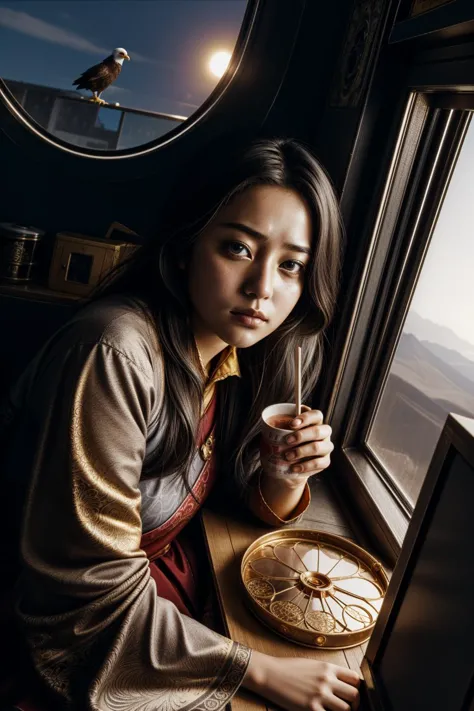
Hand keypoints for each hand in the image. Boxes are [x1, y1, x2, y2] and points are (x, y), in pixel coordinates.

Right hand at [243, 650, 359, 710]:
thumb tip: (340, 684)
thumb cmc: (289, 669)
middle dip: (354, 704)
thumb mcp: (312, 665)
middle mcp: (326, 680)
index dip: (357, 689)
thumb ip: (327, 673)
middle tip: (349, 708)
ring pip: (345, 709)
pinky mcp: (311, 708)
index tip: (353, 695)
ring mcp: (319, 695)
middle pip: (354, 695)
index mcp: (328, 667)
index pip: (355, 678)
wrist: (270, 674)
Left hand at [282, 409, 333, 478]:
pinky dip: (304, 466)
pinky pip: (318, 463)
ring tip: (288, 456)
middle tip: (287, 441)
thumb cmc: (286, 442)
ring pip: (318, 447)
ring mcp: (326, 447)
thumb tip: (270, 424)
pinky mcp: (325, 461)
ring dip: (301, 451)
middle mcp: (324, 433)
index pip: (316, 415)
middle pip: (318, 431)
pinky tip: (294, 467)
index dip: (306, 418)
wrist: (289, 463)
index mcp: (315, 422)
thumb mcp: (281, 431)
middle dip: (301, 436)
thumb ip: (280, 425)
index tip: (291, 424)